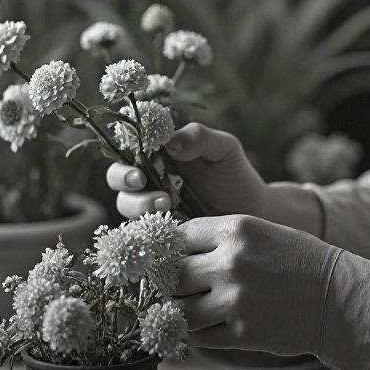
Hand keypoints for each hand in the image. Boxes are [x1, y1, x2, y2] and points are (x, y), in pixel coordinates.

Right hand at [106, 123, 268, 218]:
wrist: (251, 213)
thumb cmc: (235, 175)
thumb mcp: (223, 149)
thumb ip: (199, 138)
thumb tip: (170, 142)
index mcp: (161, 152)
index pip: (130, 144)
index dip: (126, 146)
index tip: (139, 153)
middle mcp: (150, 178)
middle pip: (117, 176)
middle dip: (123, 178)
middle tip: (140, 181)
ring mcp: (151, 206)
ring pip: (126, 204)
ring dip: (138, 203)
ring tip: (166, 204)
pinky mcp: (157, 232)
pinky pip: (138, 232)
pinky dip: (143, 230)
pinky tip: (162, 227)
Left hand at [177, 214, 339, 355]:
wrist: (337, 297)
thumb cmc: (300, 260)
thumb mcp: (262, 231)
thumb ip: (223, 237)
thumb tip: (181, 248)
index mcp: (236, 229)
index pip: (181, 236)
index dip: (173, 248)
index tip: (174, 257)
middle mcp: (230, 262)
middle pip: (174, 275)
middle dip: (173, 282)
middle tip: (180, 286)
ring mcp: (234, 300)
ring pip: (181, 310)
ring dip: (183, 311)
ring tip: (193, 308)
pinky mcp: (241, 333)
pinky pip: (199, 337)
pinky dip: (197, 333)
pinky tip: (208, 325)